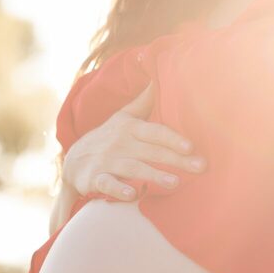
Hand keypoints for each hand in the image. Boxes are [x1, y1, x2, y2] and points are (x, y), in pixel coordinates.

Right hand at [62, 82, 206, 200]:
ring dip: (154, 175)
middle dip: (176, 160)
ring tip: (175, 183)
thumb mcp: (123, 117)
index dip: (173, 138)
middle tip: (200, 167)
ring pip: (133, 168)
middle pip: (151, 151)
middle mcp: (120, 143)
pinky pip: (107, 183)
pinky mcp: (95, 178)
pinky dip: (118, 189)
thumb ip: (143, 101)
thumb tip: (159, 77)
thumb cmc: (108, 138)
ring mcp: (107, 161)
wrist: (73, 160)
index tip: (191, 146)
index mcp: (130, 127)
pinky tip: (132, 195)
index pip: (155, 132)